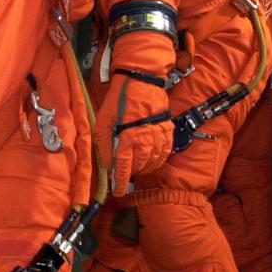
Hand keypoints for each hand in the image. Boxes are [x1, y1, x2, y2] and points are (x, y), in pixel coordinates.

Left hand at [96, 72, 173, 194]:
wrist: (140, 79)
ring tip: (137, 166)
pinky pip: (166, 151)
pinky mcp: (167, 129)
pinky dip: (159, 159)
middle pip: (140, 166)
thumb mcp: (104, 119)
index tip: (119, 191)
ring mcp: (159, 134)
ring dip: (145, 167)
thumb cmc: (119, 98)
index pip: (124, 167)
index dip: (121, 181)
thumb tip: (107, 164)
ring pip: (154, 161)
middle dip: (131, 172)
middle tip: (125, 172)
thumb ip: (105, 144)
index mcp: (128, 137)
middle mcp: (145, 139)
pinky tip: (152, 159)